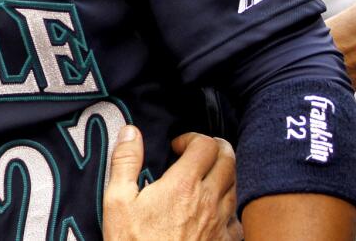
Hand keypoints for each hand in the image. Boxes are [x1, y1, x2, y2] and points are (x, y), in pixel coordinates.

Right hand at [103, 127, 239, 240]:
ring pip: (236, 185)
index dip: (192, 138)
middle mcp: (208, 200)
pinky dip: (229, 206)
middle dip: (214, 148)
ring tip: (203, 178)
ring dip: (223, 174)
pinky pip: (238, 217)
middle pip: (229, 159)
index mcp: (183, 185)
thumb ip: (125, 161)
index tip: (176, 147)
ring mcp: (220, 223)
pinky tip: (214, 211)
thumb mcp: (117, 201)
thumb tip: (130, 132)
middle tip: (196, 154)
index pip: (206, 145)